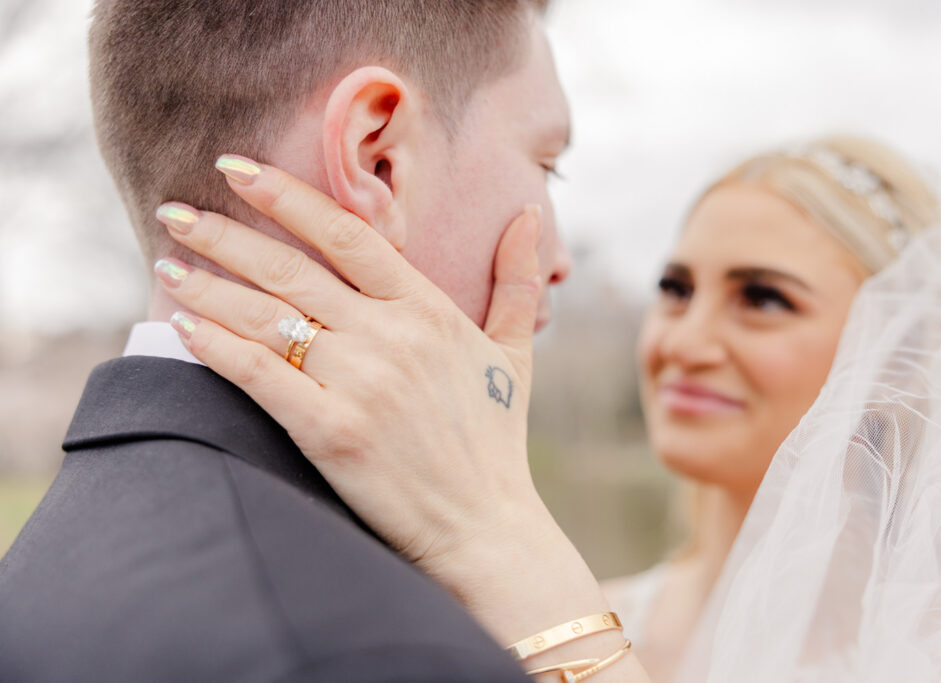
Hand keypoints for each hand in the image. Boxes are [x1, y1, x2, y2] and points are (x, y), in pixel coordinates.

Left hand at [155, 157, 650, 681]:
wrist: (486, 527)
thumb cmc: (495, 440)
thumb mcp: (514, 354)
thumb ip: (516, 282)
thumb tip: (528, 219)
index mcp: (429, 310)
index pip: (348, 235)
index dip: (288, 196)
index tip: (238, 170)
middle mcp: (392, 336)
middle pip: (292, 268)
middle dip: (226, 234)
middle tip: (174, 211)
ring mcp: (361, 383)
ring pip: (267, 317)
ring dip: (208, 287)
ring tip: (166, 266)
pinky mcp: (332, 431)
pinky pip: (260, 375)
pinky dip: (217, 348)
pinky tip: (184, 327)